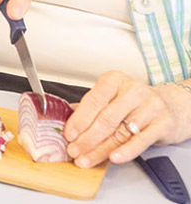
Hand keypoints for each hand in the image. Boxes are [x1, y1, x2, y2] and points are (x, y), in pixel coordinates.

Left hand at [64, 72, 190, 166]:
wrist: (172, 106)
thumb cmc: (134, 102)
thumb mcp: (112, 97)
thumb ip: (91, 107)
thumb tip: (67, 120)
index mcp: (114, 80)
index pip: (93, 101)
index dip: (79, 120)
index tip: (68, 134)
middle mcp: (133, 91)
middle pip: (106, 119)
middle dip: (87, 138)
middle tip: (74, 150)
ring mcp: (150, 107)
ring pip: (120, 132)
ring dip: (100, 149)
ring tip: (86, 159)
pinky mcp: (163, 124)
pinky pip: (141, 141)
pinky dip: (126, 151)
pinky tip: (113, 157)